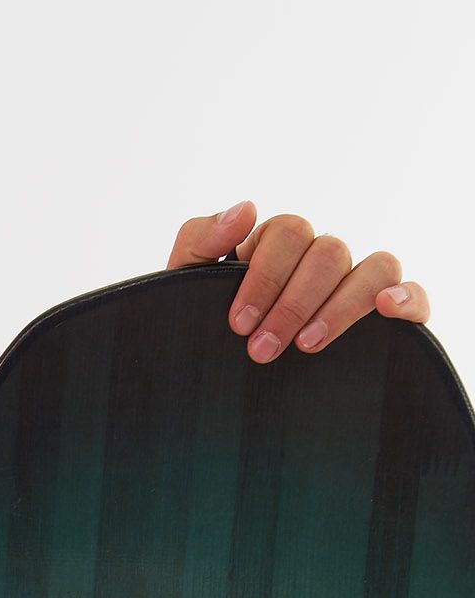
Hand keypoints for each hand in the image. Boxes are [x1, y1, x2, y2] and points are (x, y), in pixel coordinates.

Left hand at [168, 201, 429, 359]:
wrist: (210, 389)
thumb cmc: (200, 332)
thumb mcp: (185, 288)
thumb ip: (200, 242)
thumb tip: (245, 208)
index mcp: (278, 245)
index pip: (288, 233)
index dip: (265, 276)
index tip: (238, 325)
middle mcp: (322, 260)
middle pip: (329, 252)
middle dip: (293, 303)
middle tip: (261, 350)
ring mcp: (356, 284)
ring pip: (374, 267)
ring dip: (342, 306)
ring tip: (307, 347)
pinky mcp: (387, 315)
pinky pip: (413, 293)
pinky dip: (407, 297)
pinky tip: (386, 312)